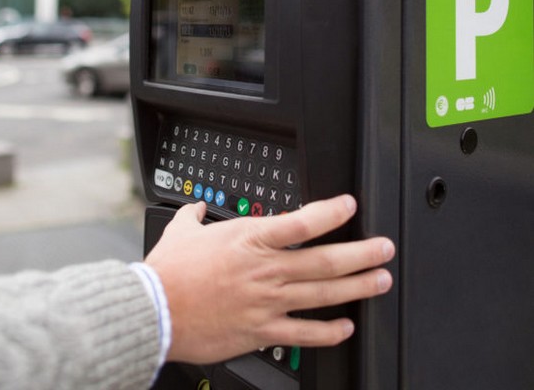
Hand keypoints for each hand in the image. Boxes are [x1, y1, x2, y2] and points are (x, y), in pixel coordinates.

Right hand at [145, 194, 394, 363]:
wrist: (155, 310)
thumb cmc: (168, 272)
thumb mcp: (180, 231)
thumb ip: (193, 216)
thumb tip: (195, 208)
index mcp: (249, 240)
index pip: (303, 222)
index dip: (332, 212)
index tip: (349, 207)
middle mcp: (265, 270)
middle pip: (326, 260)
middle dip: (361, 254)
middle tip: (383, 249)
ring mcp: (267, 302)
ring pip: (323, 294)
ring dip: (357, 287)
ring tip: (380, 281)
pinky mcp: (261, 330)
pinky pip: (304, 333)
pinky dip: (328, 331)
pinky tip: (345, 328)